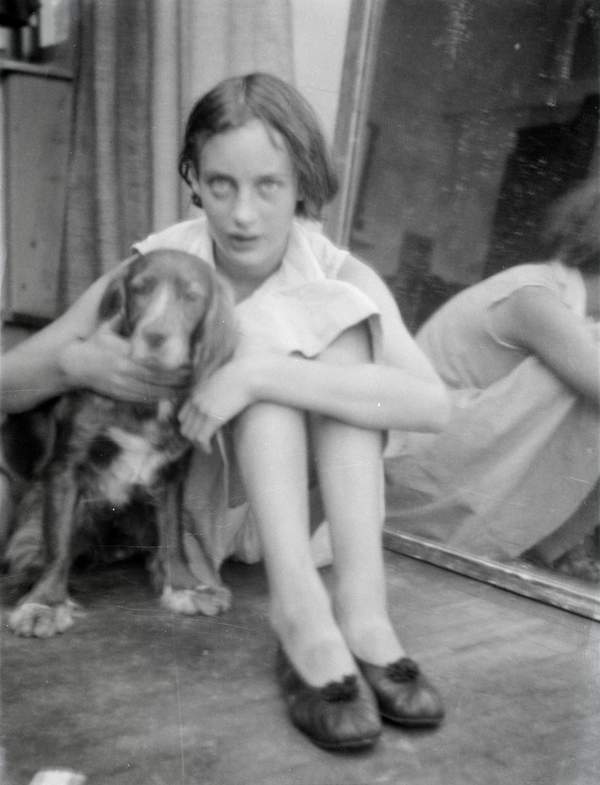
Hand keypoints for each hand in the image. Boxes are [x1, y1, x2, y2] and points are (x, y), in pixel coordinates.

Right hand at [60, 319, 189, 402]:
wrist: (72, 365)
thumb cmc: (93, 343)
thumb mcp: (107, 327)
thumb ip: (123, 317)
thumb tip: (134, 298)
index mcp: (124, 354)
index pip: (155, 363)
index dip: (174, 365)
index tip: (191, 361)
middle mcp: (125, 372)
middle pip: (160, 379)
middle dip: (180, 379)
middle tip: (198, 374)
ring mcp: (123, 386)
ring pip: (155, 392)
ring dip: (176, 390)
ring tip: (193, 385)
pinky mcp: (122, 396)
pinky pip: (147, 399)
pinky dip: (164, 398)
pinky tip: (177, 394)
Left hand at [178, 357, 255, 451]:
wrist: (247, 376)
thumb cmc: (241, 377)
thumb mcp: (221, 383)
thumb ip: (214, 393)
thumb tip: (220, 403)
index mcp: (196, 393)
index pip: (182, 416)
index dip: (189, 427)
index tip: (199, 433)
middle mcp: (195, 402)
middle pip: (184, 428)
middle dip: (192, 439)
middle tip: (204, 444)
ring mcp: (202, 410)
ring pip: (190, 435)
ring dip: (197, 445)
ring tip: (207, 449)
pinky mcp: (212, 418)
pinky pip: (200, 438)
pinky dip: (203, 447)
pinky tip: (210, 450)